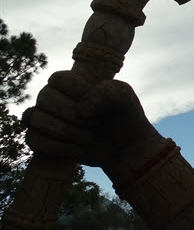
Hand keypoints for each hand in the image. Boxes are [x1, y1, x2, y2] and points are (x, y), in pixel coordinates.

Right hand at [24, 71, 164, 176]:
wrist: (125, 150)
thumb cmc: (125, 118)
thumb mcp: (125, 98)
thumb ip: (109, 92)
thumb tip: (81, 108)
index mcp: (74, 82)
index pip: (58, 78)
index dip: (76, 93)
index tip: (98, 107)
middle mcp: (55, 96)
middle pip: (44, 97)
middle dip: (72, 115)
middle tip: (95, 125)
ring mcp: (46, 118)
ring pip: (34, 117)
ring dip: (64, 131)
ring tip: (87, 138)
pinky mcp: (42, 139)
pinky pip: (32, 139)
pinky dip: (56, 147)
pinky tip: (77, 150)